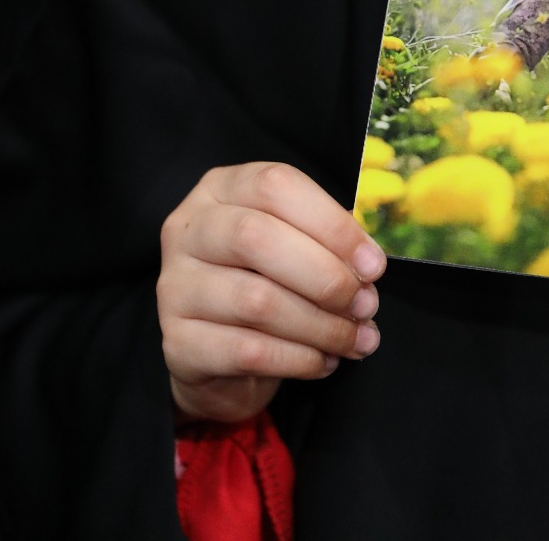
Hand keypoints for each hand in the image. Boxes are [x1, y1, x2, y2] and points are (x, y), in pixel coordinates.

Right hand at [158, 162, 385, 422]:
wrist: (214, 352)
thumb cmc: (264, 279)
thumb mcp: (292, 242)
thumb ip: (327, 242)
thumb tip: (368, 267)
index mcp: (221, 188)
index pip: (276, 186)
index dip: (332, 225)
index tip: (374, 265)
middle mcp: (188, 230)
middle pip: (258, 238)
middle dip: (325, 276)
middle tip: (365, 305)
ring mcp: (175, 286)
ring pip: (256, 301)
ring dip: (321, 325)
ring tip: (355, 339)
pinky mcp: (177, 343)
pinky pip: (247, 352)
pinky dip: (298, 359)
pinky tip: (323, 362)